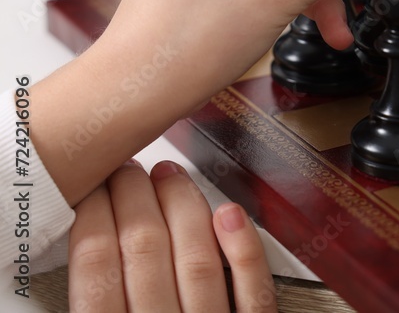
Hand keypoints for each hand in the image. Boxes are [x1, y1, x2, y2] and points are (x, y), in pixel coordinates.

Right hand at [69, 160, 275, 311]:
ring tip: (170, 174)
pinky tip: (229, 213)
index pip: (95, 265)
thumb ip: (94, 293)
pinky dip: (242, 248)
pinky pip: (252, 292)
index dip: (94, 213)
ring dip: (183, 206)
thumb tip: (83, 234)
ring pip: (197, 259)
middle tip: (128, 168)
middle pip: (145, 250)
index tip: (96, 183)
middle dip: (134, 196)